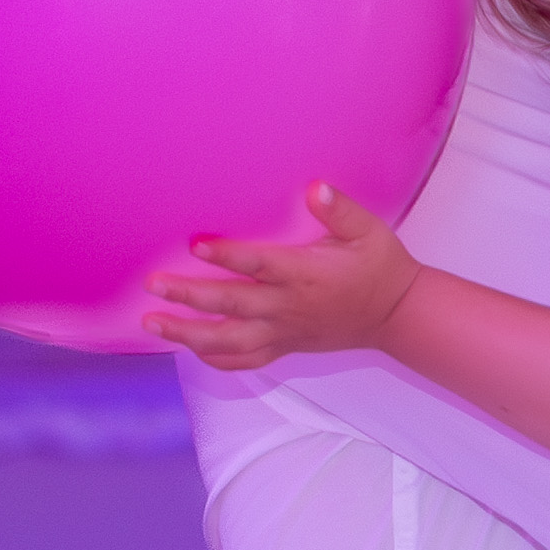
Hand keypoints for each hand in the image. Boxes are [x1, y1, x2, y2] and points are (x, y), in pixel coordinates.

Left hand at [144, 182, 420, 368]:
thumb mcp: (368, 231)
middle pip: (232, 305)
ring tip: (152, 322)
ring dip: (188, 333)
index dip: (227, 256)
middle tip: (154, 285)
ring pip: (229, 341)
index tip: (196, 245)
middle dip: (190, 295)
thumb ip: (339, 209)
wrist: (396, 314)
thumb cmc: (379, 268)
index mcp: (305, 275)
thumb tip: (315, 188)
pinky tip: (188, 348)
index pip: (258, 265)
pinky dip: (214, 359)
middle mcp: (288, 307)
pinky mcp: (285, 346)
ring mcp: (284, 331)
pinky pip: (245, 361)